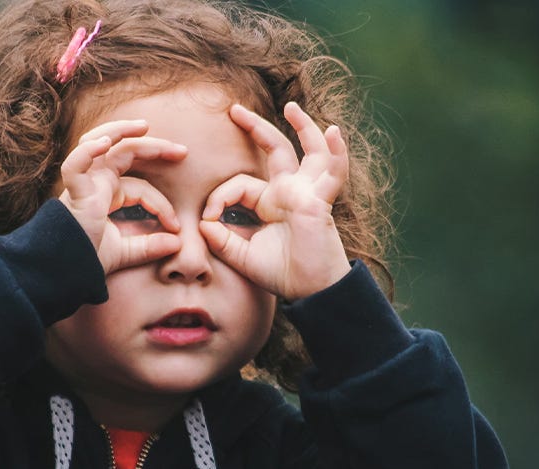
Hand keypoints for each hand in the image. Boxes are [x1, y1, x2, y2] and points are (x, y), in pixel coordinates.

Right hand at [59, 120, 185, 273]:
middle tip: (182, 152)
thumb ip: (149, 247)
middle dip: (154, 147)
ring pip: (99, 143)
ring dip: (121, 130)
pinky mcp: (73, 191)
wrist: (65, 271)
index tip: (177, 227)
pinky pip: (75, 164)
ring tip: (144, 126)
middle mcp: (96, 182)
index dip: (162, 205)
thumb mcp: (125, 253)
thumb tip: (177, 243)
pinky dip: (87, 151)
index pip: (142, 188)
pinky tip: (105, 143)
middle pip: (126, 152)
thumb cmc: (88, 259)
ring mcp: (83, 183)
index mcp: (108, 193)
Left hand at [199, 102, 351, 300]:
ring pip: (310, 152)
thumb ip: (221, 239)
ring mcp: (308, 193)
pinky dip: (336, 153)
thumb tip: (203, 223)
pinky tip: (333, 132)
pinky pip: (332, 173)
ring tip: (292, 107)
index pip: (240, 185)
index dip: (218, 197)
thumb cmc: (282, 274)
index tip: (207, 220)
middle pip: (275, 150)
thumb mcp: (242, 256)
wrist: (310, 291)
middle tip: (234, 110)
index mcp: (271, 203)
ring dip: (303, 127)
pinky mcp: (320, 202)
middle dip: (256, 128)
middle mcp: (290, 192)